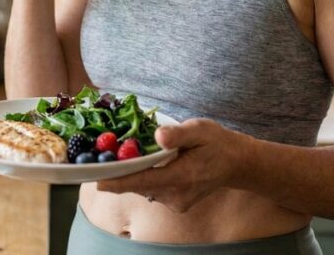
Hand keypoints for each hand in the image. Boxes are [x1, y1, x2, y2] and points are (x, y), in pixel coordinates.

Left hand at [96, 118, 249, 213]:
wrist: (237, 163)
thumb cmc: (217, 143)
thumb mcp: (200, 130)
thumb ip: (178, 134)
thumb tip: (158, 135)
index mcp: (182, 177)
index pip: (142, 181)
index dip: (118, 180)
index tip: (96, 179)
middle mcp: (176, 195)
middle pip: (138, 185)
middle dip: (120, 171)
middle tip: (101, 154)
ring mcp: (175, 202)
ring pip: (143, 187)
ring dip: (132, 173)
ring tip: (121, 154)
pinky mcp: (175, 203)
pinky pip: (151, 189)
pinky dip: (143, 177)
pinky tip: (143, 163)